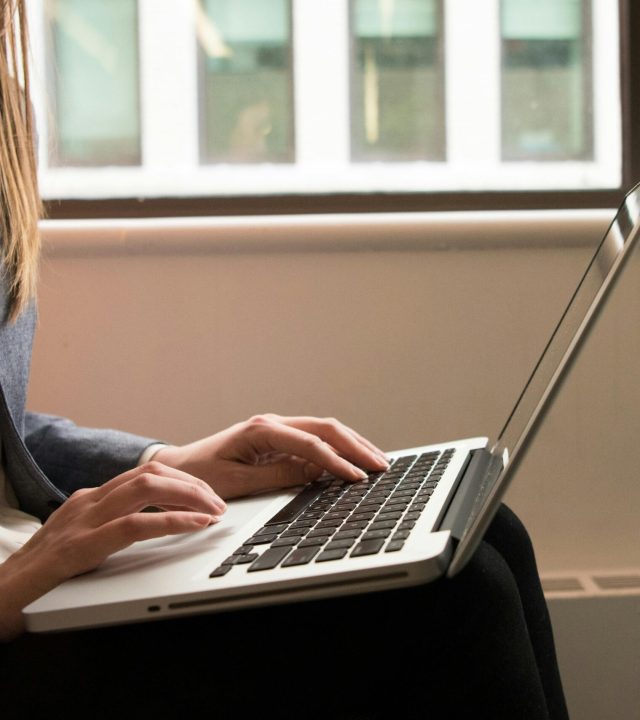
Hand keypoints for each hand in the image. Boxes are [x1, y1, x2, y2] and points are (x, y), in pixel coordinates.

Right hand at [0, 462, 225, 639]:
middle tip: (218, 503)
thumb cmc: (41, 575)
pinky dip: (173, 521)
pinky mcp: (81, 546)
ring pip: (147, 488)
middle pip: (152, 472)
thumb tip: (149, 523)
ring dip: (189, 495)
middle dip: (192, 484)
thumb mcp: (80, 540)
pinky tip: (195, 525)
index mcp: (91, 499)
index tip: (207, 494)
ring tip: (214, 510)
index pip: (145, 473)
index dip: (182, 480)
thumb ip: (109, 527)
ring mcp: (84, 520)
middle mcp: (89, 501)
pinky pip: (135, 525)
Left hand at [152, 414, 388, 499]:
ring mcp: (277, 430)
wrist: (178, 467)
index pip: (310, 443)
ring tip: (376, 461)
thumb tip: (314, 473)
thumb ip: (277, 476)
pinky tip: (353, 460)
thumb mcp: (237, 482)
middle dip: (355, 446)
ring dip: (352, 444)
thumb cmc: (200, 474)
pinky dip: (338, 449)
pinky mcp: (279, 440)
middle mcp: (272, 424)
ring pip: (324, 430)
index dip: (336, 461)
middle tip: (380, 465)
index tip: (356, 477)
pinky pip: (315, 441)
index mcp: (261, 430)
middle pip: (325, 428)